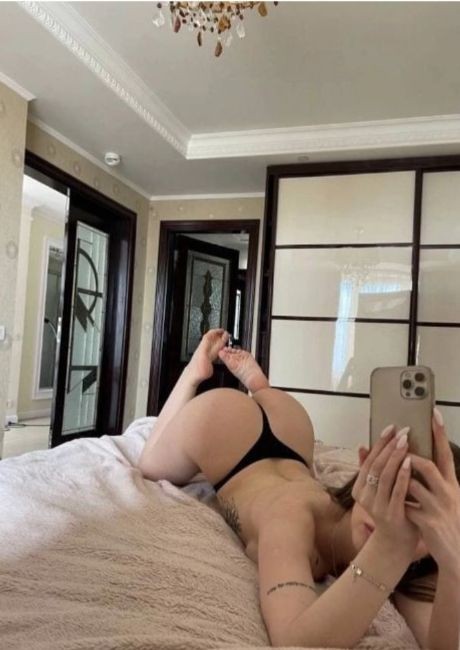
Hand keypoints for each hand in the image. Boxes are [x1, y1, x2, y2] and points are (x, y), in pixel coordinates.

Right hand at [352, 426, 419, 554]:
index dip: (379, 444)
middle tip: (401, 431)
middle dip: (389, 447)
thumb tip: (362, 445)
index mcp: (359, 489)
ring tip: (405, 441)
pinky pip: (397, 491)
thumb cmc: (390, 511)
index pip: (368, 461)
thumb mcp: (377, 490)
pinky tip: (409, 462)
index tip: (390, 428)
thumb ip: (370, 470)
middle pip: (376, 466)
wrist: (395, 543)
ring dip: (395, 457)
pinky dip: (402, 475)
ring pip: (385, 476)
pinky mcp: (391, 514)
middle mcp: (365, 497)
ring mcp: (377, 507)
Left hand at [405, 409, 459, 571]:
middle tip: (400, 444)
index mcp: (452, 485)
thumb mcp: (447, 499)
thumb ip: (435, 480)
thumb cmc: (449, 523)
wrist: (458, 555)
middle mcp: (447, 494)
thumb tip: (416, 459)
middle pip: (428, 466)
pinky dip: (397, 500)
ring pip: (413, 485)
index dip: (440, 433)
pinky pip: (406, 505)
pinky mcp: (428, 523)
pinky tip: (392, 500)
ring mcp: (437, 508)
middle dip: (411, 455)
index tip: (434, 413)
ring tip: (390, 474)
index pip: (446, 454)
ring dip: (400, 478)